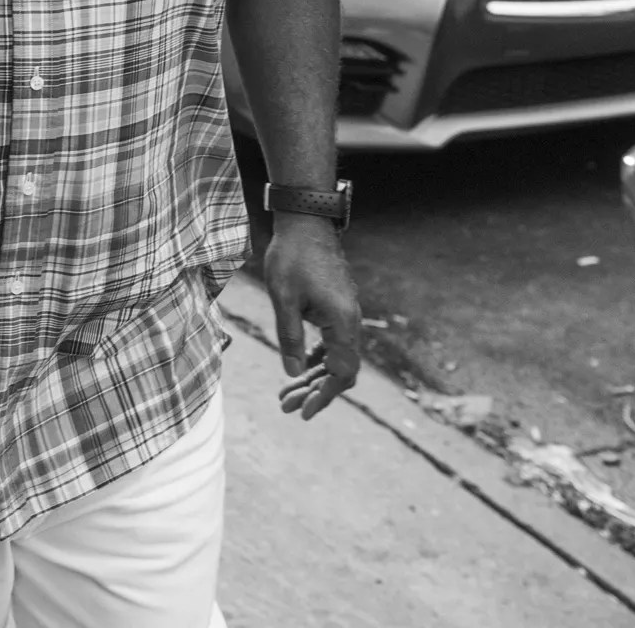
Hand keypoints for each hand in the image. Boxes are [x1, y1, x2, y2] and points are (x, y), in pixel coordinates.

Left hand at [266, 213, 361, 418]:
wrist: (306, 222)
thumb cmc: (292, 256)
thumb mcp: (283, 298)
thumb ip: (289, 338)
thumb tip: (292, 373)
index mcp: (341, 322)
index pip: (340, 374)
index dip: (323, 396)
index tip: (302, 412)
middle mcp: (350, 321)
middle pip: (339, 370)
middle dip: (313, 391)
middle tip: (285, 406)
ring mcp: (345, 314)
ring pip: (334, 357)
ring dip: (312, 376)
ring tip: (286, 394)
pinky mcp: (337, 307)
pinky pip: (331, 342)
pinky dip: (316, 357)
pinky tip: (299, 367)